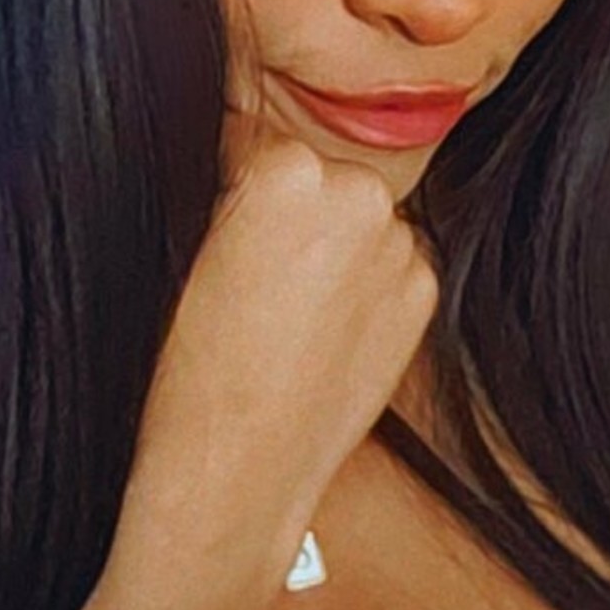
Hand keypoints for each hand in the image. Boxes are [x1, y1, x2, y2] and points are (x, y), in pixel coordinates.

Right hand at [110, 113, 438, 600]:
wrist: (236, 473)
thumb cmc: (189, 367)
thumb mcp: (185, 247)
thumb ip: (226, 185)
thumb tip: (244, 151)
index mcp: (288, 170)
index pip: (250, 136)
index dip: (223, 176)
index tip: (212, 212)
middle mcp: (360, 195)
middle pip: (312, 173)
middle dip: (283, 206)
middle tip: (247, 271)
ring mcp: (400, 246)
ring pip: (354, 217)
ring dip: (327, 240)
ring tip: (283, 309)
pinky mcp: (424, 294)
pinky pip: (386, 262)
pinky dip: (360, 283)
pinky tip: (319, 330)